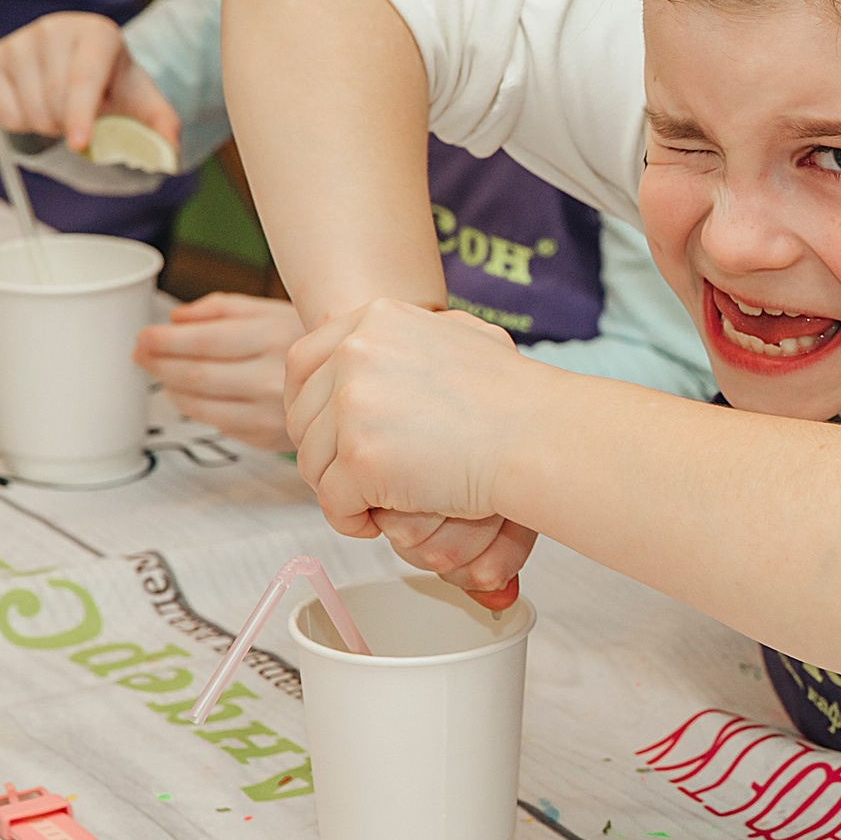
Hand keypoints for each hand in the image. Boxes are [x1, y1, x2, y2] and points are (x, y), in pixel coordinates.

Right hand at [0, 11, 182, 152]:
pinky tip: (37, 109)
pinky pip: (1, 112)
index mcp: (97, 34)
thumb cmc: (115, 86)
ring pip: (29, 109)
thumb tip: (168, 155)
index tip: (79, 144)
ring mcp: (19, 41)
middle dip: (70, 127)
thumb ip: (163, 128)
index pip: (84, 77)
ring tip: (62, 113)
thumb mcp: (145, 103)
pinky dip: (21, 126)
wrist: (84, 66)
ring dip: (48, 128)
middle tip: (84, 124)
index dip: (81, 114)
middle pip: (54, 98)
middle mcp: (54, 28)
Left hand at [137, 292, 303, 450]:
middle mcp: (273, 379)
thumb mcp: (274, 309)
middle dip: (158, 363)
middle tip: (141, 352)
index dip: (166, 341)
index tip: (144, 336)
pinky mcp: (268, 438)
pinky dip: (195, 407)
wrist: (360, 383)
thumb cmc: (312, 341)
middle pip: (196, 376)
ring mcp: (271, 414)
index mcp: (275, 338)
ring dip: (171, 388)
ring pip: (201, 406)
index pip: (204, 342)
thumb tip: (177, 319)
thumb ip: (222, 308)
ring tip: (158, 370)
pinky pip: (218, 424)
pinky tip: (188, 393)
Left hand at [287, 298, 538, 603]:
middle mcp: (355, 352)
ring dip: (342, 490)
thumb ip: (400, 339)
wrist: (538, 435)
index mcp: (374, 319)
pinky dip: (353, 520)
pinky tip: (384, 518)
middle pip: (302, 417)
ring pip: (312, 464)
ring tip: (383, 499)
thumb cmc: (513, 398)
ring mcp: (354, 404)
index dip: (310, 406)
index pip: (302, 361)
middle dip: (326, 454)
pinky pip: (331, 503)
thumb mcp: (454, 336)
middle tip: (364, 475)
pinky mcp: (360, 457)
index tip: (329, 433)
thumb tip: (354, 342)